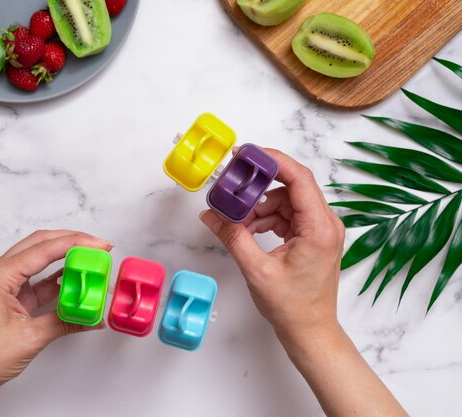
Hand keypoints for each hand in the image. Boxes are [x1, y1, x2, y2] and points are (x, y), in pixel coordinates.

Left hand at [0, 230, 112, 416]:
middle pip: (39, 244)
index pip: (42, 249)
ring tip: (90, 259)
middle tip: (97, 246)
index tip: (97, 245)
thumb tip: (91, 316)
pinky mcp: (10, 295)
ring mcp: (4, 284)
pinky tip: (74, 278)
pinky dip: (57, 277)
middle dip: (70, 241)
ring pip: (38, 259)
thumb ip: (65, 322)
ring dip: (64, 257)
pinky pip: (37, 278)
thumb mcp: (31, 338)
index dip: (74, 243)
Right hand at [200, 149, 406, 416]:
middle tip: (233, 184)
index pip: (298, 178)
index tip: (246, 154)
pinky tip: (249, 230)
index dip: (272, 160)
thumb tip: (210, 214)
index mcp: (319, 227)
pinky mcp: (313, 236)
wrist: (309, 331)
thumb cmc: (291, 306)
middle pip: (291, 186)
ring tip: (237, 222)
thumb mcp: (256, 270)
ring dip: (259, 206)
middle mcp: (326, 223)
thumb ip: (233, 236)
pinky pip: (287, 214)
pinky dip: (266, 218)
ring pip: (286, 200)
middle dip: (259, 185)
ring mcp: (321, 229)